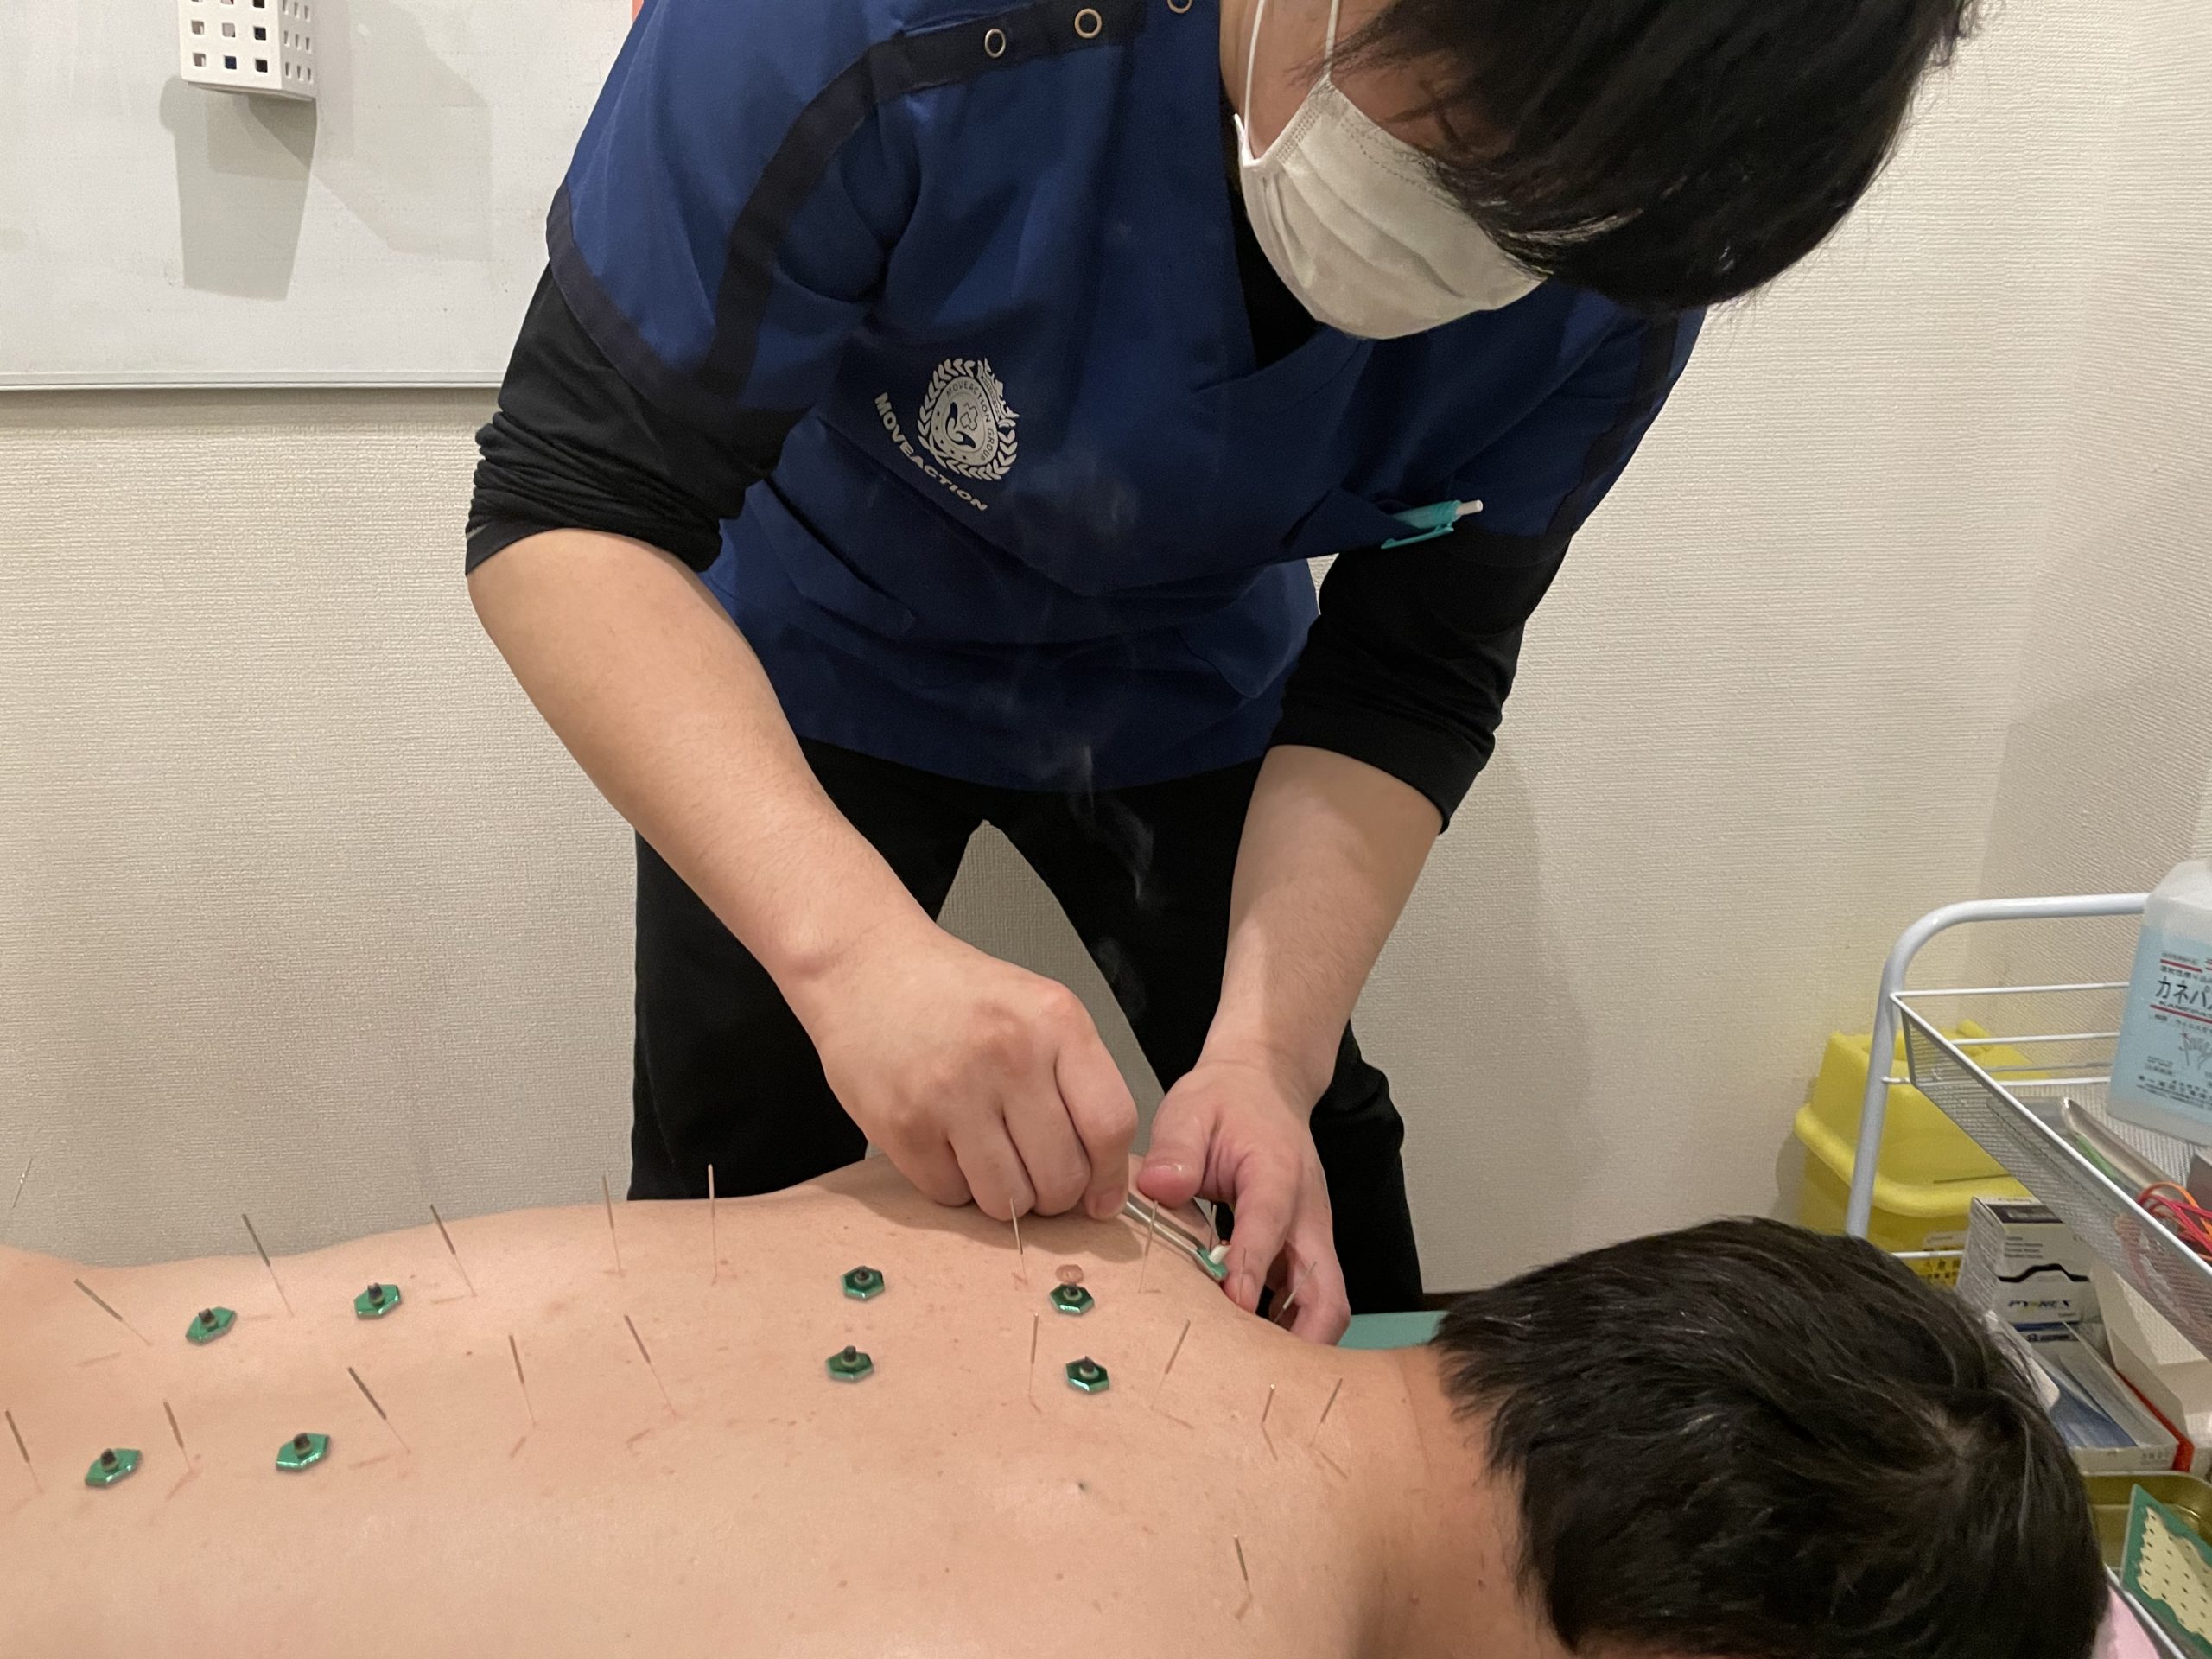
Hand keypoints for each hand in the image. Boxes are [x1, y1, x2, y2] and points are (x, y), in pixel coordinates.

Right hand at [791, 917, 1136, 1222]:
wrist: (865, 967)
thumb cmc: (954, 993)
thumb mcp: (1036, 1008)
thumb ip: (1076, 1079)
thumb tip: (1104, 1174)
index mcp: (1055, 1021)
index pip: (1110, 1124)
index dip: (1110, 1177)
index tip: (1102, 1198)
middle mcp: (1009, 1054)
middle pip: (1062, 1176)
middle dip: (1054, 1196)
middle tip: (1038, 1179)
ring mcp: (953, 1091)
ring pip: (1008, 1200)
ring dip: (1005, 1198)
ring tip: (989, 1159)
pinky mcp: (903, 1124)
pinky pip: (950, 1195)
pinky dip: (952, 1184)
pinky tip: (945, 1144)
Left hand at [1136, 1053, 1349, 1342]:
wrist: (1264, 1083)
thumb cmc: (1228, 1099)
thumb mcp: (1190, 1109)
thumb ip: (1176, 1149)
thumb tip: (1161, 1189)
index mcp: (1277, 1174)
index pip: (1270, 1231)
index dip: (1250, 1274)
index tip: (1227, 1310)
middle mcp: (1307, 1212)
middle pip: (1327, 1291)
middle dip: (1301, 1339)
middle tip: (1255, 1374)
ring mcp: (1312, 1233)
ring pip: (1325, 1301)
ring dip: (1295, 1339)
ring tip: (1245, 1371)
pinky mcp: (1304, 1246)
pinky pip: (1308, 1296)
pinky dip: (1285, 1323)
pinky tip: (1244, 1342)